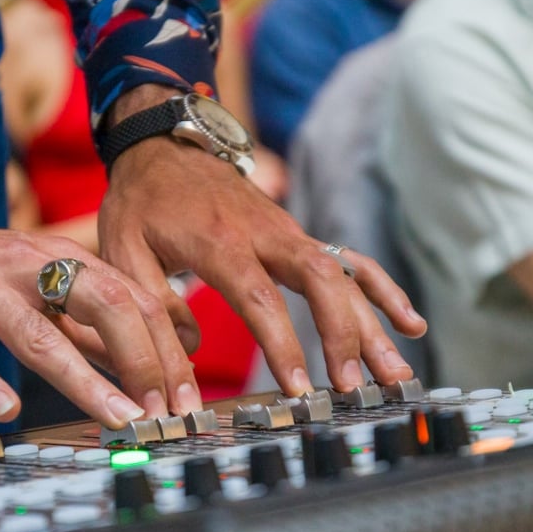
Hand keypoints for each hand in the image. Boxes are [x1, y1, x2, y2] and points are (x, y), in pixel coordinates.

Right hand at [0, 165, 201, 427]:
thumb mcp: (35, 287)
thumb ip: (85, 325)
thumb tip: (143, 363)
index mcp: (59, 259)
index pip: (130, 298)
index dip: (165, 348)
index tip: (187, 396)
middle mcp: (27, 268)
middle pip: (101, 304)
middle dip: (140, 358)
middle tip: (163, 410)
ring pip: (40, 335)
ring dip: (86, 380)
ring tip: (119, 418)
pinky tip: (5, 410)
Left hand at [99, 103, 427, 394]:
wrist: (164, 143)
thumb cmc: (142, 202)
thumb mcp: (124, 251)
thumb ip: (154, 308)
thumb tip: (184, 364)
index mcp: (220, 242)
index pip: (260, 299)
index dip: (283, 344)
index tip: (298, 387)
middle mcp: (266, 234)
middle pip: (321, 283)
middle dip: (343, 336)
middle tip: (353, 387)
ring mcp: (289, 234)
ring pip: (343, 276)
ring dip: (372, 325)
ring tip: (395, 374)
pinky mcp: (299, 238)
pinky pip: (350, 263)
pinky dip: (382, 292)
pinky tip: (408, 325)